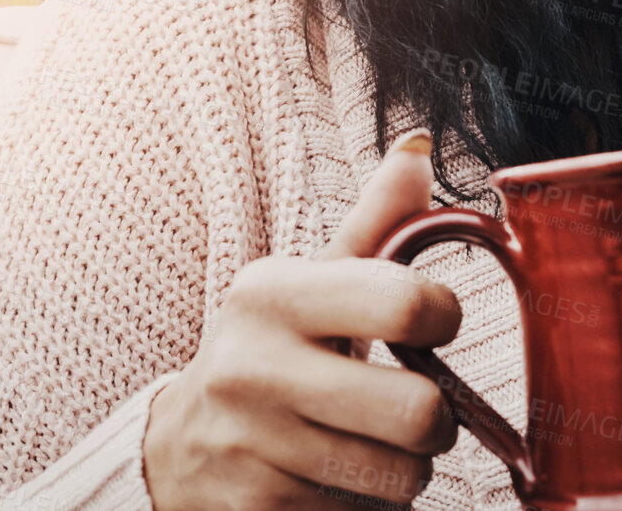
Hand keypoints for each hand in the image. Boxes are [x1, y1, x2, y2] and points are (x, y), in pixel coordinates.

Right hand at [143, 130, 460, 510]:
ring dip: (403, 470)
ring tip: (367, 443)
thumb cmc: (270, 350)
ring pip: (401, 478)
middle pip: (420, 412)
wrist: (176, 449)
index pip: (408, 302)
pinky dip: (366, 507)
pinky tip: (333, 481)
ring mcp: (250, 451)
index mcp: (271, 294)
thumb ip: (373, 222)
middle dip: (436, 419)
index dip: (445, 316)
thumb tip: (418, 147)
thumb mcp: (310, 281)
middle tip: (415, 408)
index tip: (435, 324)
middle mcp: (253, 370)